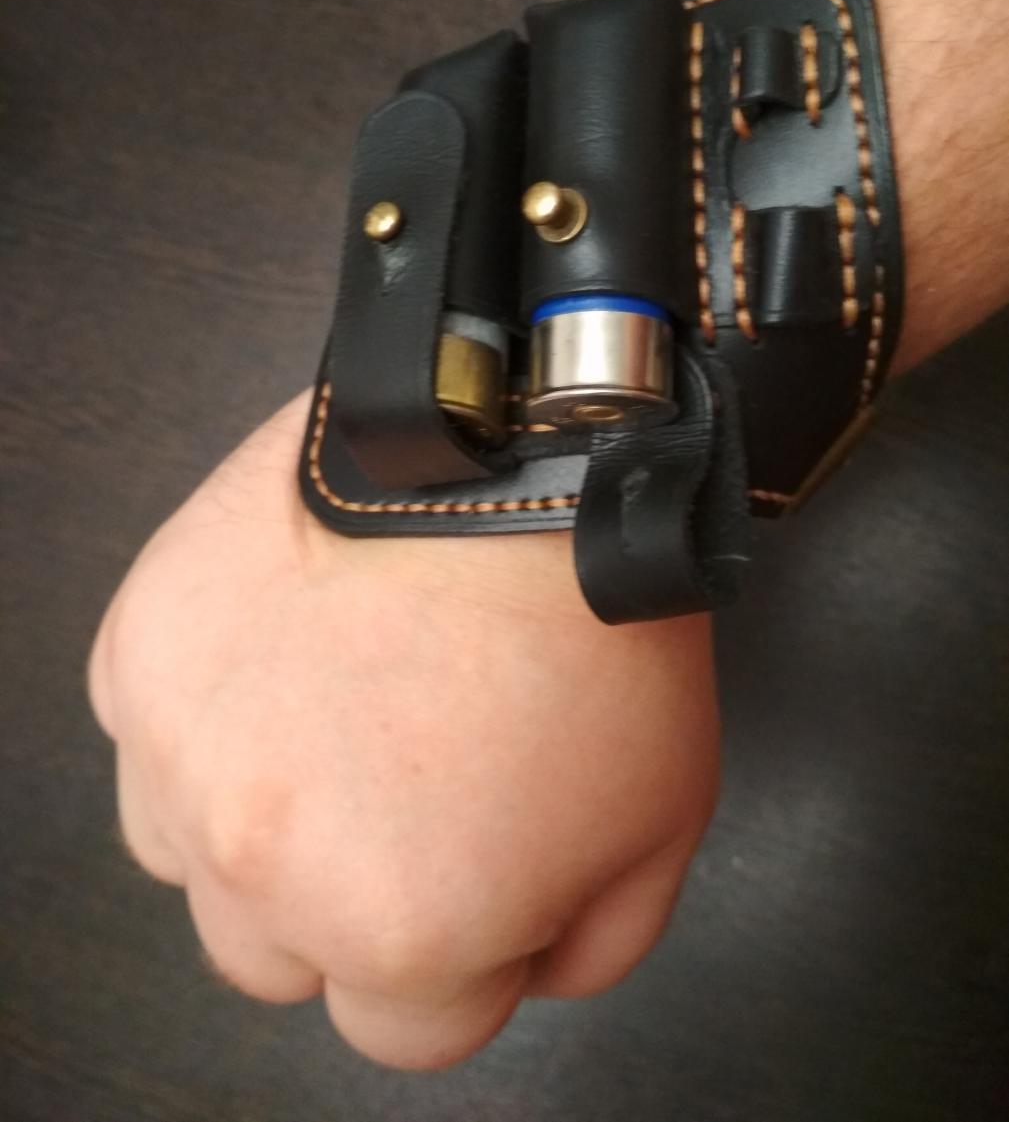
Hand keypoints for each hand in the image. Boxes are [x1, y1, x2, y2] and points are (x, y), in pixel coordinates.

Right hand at [89, 390, 717, 1069]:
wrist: (517, 454)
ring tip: (335, 722)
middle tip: (410, 797)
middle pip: (282, 957)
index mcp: (398, 927)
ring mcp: (183, 748)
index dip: (466, 956)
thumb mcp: (660, 820)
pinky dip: (206, 720)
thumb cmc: (594, 622)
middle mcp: (263, 861)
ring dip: (258, 820)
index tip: (487, 875)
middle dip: (349, 901)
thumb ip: (591, 944)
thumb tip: (520, 965)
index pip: (407, 1032)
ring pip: (192, 862)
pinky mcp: (139, 649)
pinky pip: (148, 737)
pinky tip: (281, 660)